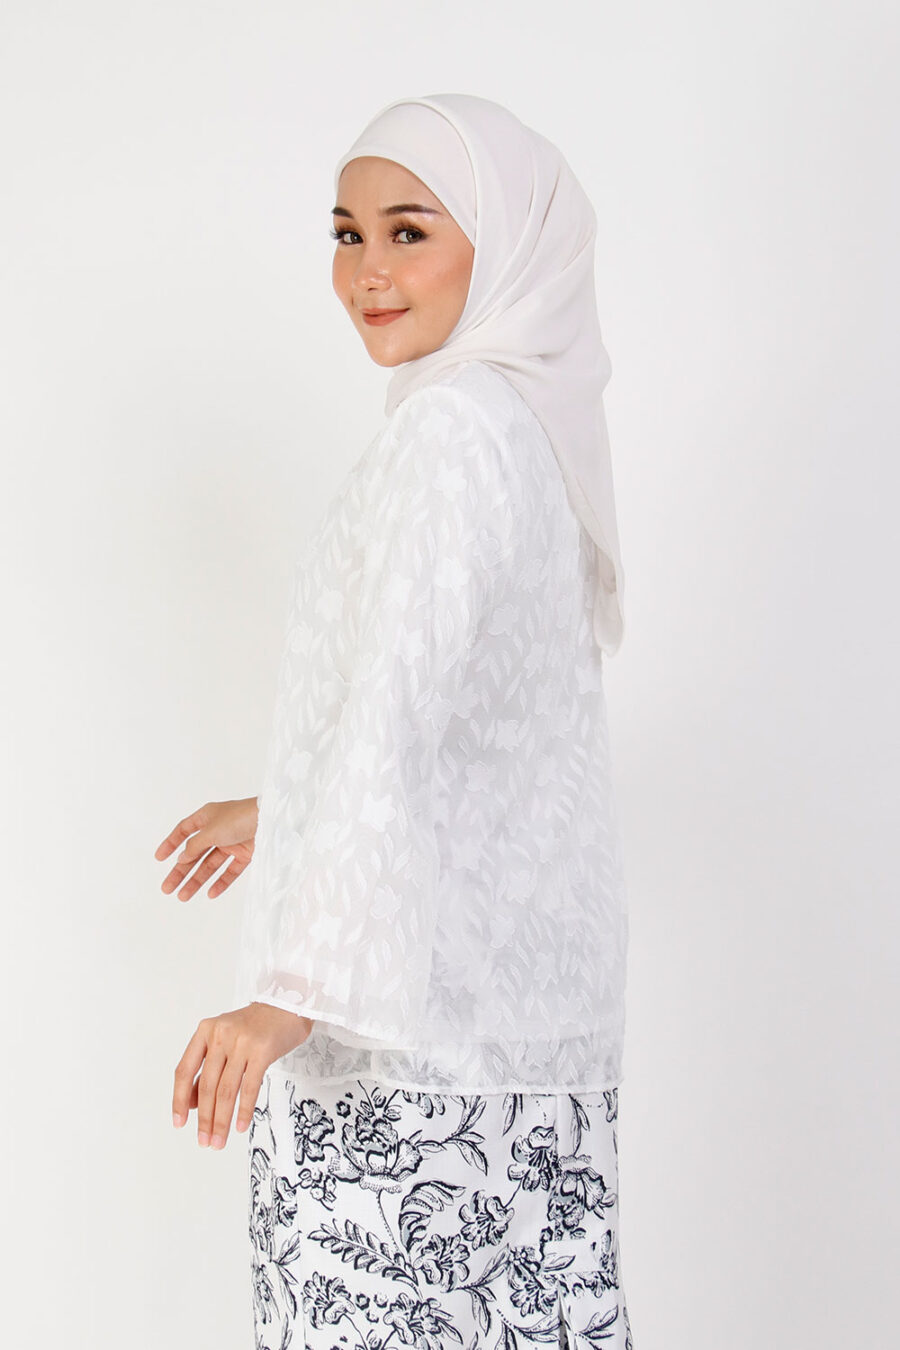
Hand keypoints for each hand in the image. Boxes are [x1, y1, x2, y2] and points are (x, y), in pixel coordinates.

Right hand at [155, 797, 258, 900]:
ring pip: (210, 865)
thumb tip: (181, 858)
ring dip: (196, 880)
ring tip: (182, 897)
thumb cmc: (240, 818)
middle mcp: (218, 830)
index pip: (184, 830)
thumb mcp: (211, 831)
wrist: (273, 821)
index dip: (171, 843)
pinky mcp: (246, 854)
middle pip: (194, 853)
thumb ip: (195, 846)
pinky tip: (210, 894)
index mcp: (207, 817)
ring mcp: (232, 843)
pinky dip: (221, 882)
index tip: (159, 858)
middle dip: (180, 871)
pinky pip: (230, 871)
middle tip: (166, 888)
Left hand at [172, 1002, 313, 1148]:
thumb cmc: (255, 1026)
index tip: (179, 1123)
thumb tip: (190, 1103)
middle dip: (204, 1119)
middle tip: (205, 1141)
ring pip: (226, 1090)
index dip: (179, 1100)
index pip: (184, 1071)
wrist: (288, 1005)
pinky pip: (249, 1087)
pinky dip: (243, 1110)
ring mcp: (242, 1042)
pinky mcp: (262, 1051)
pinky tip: (240, 1125)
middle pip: (206, 1085)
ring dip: (221, 1121)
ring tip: (219, 1140)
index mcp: (205, 1031)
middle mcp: (220, 1035)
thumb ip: (207, 1066)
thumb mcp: (224, 1039)